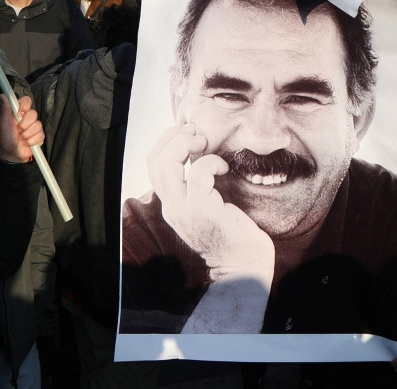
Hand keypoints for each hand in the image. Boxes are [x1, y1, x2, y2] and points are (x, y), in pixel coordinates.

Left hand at [0, 95, 42, 163]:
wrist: (12, 153)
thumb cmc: (6, 138)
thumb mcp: (4, 123)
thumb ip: (5, 109)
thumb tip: (3, 95)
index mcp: (19, 112)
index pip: (27, 101)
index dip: (25, 107)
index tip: (19, 114)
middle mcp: (28, 118)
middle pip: (34, 113)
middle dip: (25, 125)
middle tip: (18, 131)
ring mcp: (35, 126)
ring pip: (38, 125)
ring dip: (27, 135)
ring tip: (21, 139)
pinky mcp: (40, 135)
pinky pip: (41, 135)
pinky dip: (32, 141)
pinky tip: (27, 143)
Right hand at [147, 125, 274, 278]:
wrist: (243, 265)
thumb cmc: (232, 232)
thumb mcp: (208, 204)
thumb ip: (199, 185)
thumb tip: (202, 151)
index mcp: (172, 204)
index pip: (154, 166)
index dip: (167, 143)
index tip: (188, 131)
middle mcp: (172, 207)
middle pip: (155, 163)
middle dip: (172, 137)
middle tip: (195, 131)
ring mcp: (184, 210)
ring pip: (167, 167)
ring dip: (183, 145)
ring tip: (203, 140)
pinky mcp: (202, 211)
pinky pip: (198, 175)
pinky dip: (210, 163)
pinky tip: (224, 168)